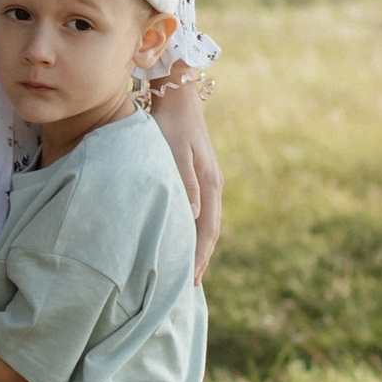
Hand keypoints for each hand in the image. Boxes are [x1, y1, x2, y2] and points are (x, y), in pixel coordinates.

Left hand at [149, 77, 223, 280]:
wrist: (177, 94)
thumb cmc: (169, 122)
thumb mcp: (174, 150)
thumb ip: (183, 181)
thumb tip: (194, 214)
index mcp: (209, 185)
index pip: (206, 230)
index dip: (198, 257)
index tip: (190, 281)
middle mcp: (212, 186)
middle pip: (209, 232)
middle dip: (200, 259)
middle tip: (189, 287)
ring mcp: (207, 182)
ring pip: (204, 223)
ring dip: (197, 247)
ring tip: (187, 270)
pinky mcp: (197, 176)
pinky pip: (198, 212)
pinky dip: (192, 231)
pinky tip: (182, 238)